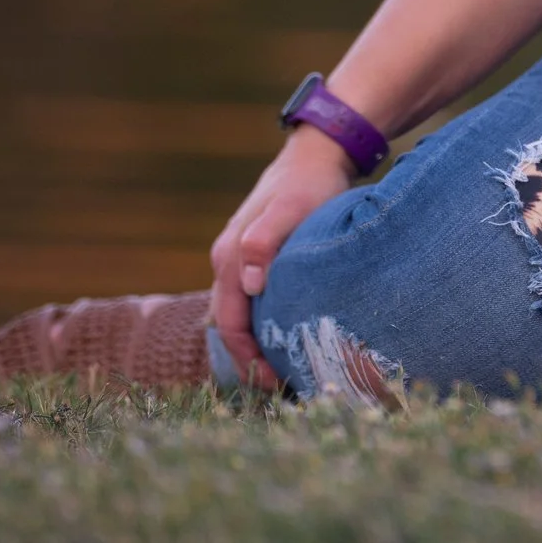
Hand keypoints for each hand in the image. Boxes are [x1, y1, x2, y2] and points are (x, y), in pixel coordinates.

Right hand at [210, 126, 356, 387]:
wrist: (314, 156)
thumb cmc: (307, 184)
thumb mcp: (291, 208)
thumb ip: (265, 239)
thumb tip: (248, 282)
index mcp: (229, 258)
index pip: (229, 322)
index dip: (246, 356)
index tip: (272, 380)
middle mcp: (227, 262)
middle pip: (228, 325)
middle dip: (248, 359)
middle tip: (280, 386)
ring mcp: (238, 260)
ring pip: (237, 314)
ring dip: (254, 344)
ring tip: (282, 370)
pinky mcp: (254, 258)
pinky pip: (249, 301)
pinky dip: (260, 324)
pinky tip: (284, 336)